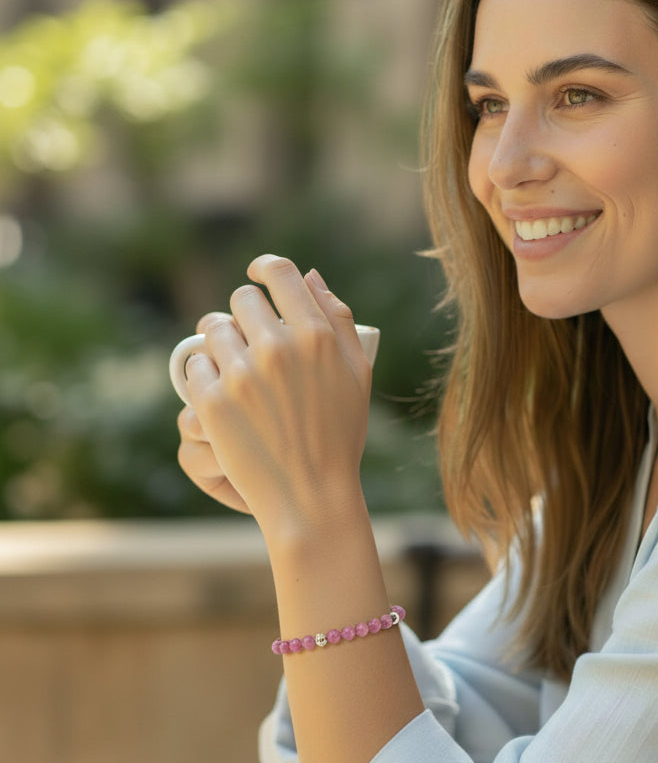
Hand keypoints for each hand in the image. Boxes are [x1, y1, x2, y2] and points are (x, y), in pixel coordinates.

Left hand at [177, 255, 371, 546]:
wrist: (311, 494)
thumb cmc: (339, 435)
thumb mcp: (357, 374)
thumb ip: (339, 318)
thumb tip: (310, 276)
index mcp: (317, 336)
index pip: (279, 273)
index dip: (263, 268)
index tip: (256, 275)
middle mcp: (278, 348)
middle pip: (242, 299)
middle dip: (243, 313)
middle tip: (247, 337)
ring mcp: (242, 375)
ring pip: (212, 330)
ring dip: (219, 342)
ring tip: (232, 367)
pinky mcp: (213, 403)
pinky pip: (195, 366)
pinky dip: (204, 376)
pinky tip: (222, 395)